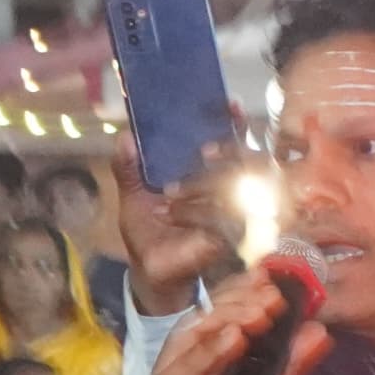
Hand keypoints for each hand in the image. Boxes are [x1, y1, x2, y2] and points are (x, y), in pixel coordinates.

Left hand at [111, 131, 243, 315]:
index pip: (235, 142)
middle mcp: (231, 190)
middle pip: (250, 158)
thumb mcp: (134, 195)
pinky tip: (174, 213)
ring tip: (171, 191)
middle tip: (203, 150)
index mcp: (211, 174)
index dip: (236, 123)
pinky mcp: (234, 236)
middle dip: (229, 149)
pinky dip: (197, 211)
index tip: (230, 105)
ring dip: (204, 183)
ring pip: (239, 185)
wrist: (151, 270)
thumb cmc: (149, 230)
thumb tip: (124, 136)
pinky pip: (225, 216)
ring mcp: (238, 213)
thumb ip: (128, 168)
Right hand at [149, 265, 330, 374]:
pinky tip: (234, 339)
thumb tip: (320, 331)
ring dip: (227, 318)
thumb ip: (294, 367)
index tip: (277, 275)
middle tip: (274, 292)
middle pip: (208, 314)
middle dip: (241, 298)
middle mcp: (189, 360)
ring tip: (261, 312)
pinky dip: (209, 351)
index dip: (247, 289)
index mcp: (213, 354)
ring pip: (193, 334)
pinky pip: (183, 369)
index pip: (226, 310)